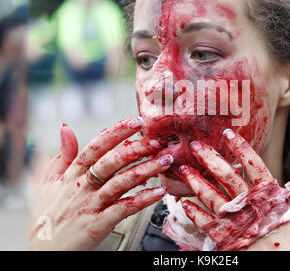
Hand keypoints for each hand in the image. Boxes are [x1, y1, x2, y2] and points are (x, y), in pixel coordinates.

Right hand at [28, 118, 171, 250]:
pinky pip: (123, 209)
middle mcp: (81, 187)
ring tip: (165, 161)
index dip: (116, 132)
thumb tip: (66, 128)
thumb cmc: (46, 215)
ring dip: (145, 170)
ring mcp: (90, 205)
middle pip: (110, 162)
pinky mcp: (97, 224)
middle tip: (155, 141)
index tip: (135, 122)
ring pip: (120, 183)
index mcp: (71, 174)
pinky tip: (158, 192)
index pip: (95, 146)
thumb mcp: (47, 181)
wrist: (41, 252)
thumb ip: (62, 155)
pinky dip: (142, 200)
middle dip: (135, 149)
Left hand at [178, 129, 289, 250]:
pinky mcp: (228, 243)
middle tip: (196, 144)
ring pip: (213, 197)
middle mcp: (254, 209)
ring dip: (196, 182)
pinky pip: (207, 225)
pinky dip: (194, 213)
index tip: (228, 134)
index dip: (241, 149)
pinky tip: (183, 203)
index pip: (256, 167)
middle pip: (228, 177)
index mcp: (275, 202)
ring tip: (184, 168)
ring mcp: (239, 225)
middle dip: (211, 158)